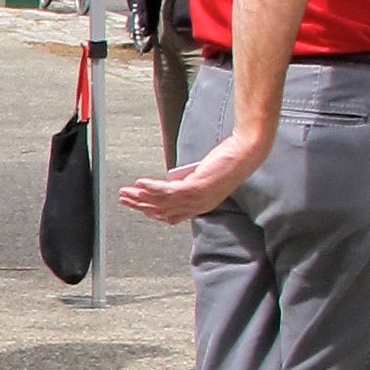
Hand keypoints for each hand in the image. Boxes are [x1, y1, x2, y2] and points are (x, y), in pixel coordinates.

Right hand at [121, 124, 273, 223]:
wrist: (245, 153)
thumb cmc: (230, 161)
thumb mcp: (205, 176)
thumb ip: (187, 182)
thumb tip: (169, 181)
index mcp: (201, 206)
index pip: (171, 216)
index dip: (152, 213)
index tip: (139, 206)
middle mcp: (198, 206)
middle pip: (162, 211)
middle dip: (140, 206)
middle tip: (125, 200)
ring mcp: (197, 198)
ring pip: (162, 203)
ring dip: (141, 198)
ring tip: (126, 192)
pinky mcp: (196, 187)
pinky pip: (168, 191)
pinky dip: (152, 188)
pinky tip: (140, 183)